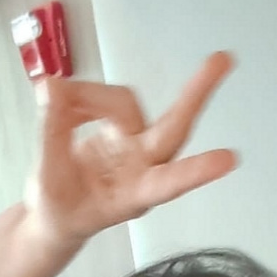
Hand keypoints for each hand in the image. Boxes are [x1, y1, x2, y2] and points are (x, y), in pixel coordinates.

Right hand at [24, 52, 237, 244]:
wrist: (55, 218)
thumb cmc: (58, 212)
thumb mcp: (47, 181)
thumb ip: (51, 134)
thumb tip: (51, 87)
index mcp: (133, 195)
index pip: (168, 182)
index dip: (196, 171)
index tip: (230, 159)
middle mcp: (143, 167)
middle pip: (173, 127)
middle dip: (196, 94)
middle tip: (222, 59)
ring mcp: (135, 145)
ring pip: (124, 103)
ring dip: (88, 97)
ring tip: (52, 100)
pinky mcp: (123, 128)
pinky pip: (106, 98)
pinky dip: (81, 97)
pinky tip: (58, 102)